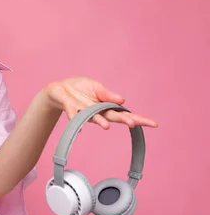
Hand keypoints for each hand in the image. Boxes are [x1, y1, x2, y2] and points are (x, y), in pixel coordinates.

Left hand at [44, 77, 158, 129]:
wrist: (60, 89)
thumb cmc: (80, 88)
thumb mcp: (97, 87)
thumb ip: (108, 94)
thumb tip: (122, 100)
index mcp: (106, 106)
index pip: (125, 113)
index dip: (139, 118)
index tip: (154, 124)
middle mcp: (97, 112)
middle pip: (113, 118)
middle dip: (123, 120)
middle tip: (133, 124)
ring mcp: (83, 112)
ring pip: (94, 118)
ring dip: (100, 121)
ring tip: (106, 126)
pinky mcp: (70, 109)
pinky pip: (72, 114)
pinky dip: (74, 118)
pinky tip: (79, 127)